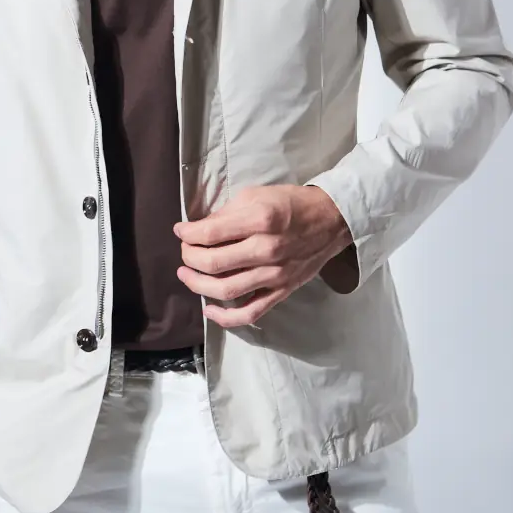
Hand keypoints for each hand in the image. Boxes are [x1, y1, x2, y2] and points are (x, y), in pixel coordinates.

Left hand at [174, 184, 354, 328]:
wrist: (332, 220)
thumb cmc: (291, 203)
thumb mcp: (256, 195)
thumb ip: (227, 213)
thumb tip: (199, 230)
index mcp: (260, 220)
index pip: (210, 233)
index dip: (187, 234)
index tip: (180, 231)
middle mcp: (267, 249)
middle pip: (213, 263)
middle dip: (189, 258)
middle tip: (184, 251)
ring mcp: (275, 274)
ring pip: (226, 290)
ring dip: (198, 285)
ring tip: (186, 275)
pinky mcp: (282, 291)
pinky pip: (250, 312)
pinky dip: (226, 317)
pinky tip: (209, 309)